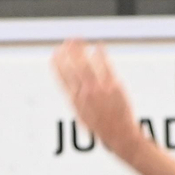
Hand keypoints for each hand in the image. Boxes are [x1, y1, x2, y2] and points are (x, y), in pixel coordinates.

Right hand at [52, 40, 149, 160]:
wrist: (120, 135)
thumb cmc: (102, 127)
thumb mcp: (82, 115)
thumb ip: (75, 99)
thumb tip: (70, 87)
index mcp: (75, 100)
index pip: (62, 77)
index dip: (57, 64)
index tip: (54, 54)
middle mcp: (85, 93)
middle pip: (73, 67)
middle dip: (67, 53)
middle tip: (65, 42)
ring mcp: (99, 88)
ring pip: (86, 64)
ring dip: (80, 49)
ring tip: (76, 39)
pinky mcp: (114, 86)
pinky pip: (106, 66)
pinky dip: (101, 54)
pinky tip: (98, 46)